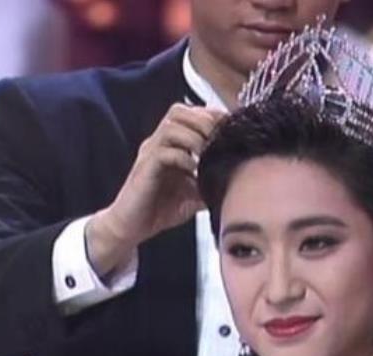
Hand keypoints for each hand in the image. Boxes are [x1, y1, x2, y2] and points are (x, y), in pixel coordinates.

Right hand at [87, 104, 224, 275]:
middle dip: (204, 122)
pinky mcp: (144, 169)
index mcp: (171, 143)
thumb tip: (240, 179)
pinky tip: (194, 171)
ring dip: (195, 137)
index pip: (191, 114)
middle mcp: (158, 143)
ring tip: (208, 153)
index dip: (212, 116)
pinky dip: (183, 158)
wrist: (132, 227)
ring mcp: (150, 153)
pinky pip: (163, 152)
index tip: (231, 130)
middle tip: (220, 140)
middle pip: (180, 111)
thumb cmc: (161, 208)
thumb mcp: (195, 194)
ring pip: (171, 126)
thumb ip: (212, 181)